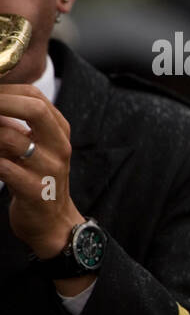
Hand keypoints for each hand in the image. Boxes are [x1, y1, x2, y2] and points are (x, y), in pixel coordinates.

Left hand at [0, 84, 82, 259]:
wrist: (53, 223)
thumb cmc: (37, 180)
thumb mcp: (35, 149)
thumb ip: (15, 127)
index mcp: (59, 133)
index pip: (35, 98)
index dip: (4, 90)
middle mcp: (59, 147)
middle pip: (35, 109)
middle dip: (0, 102)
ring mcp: (49, 169)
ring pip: (10, 138)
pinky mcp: (34, 190)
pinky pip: (3, 167)